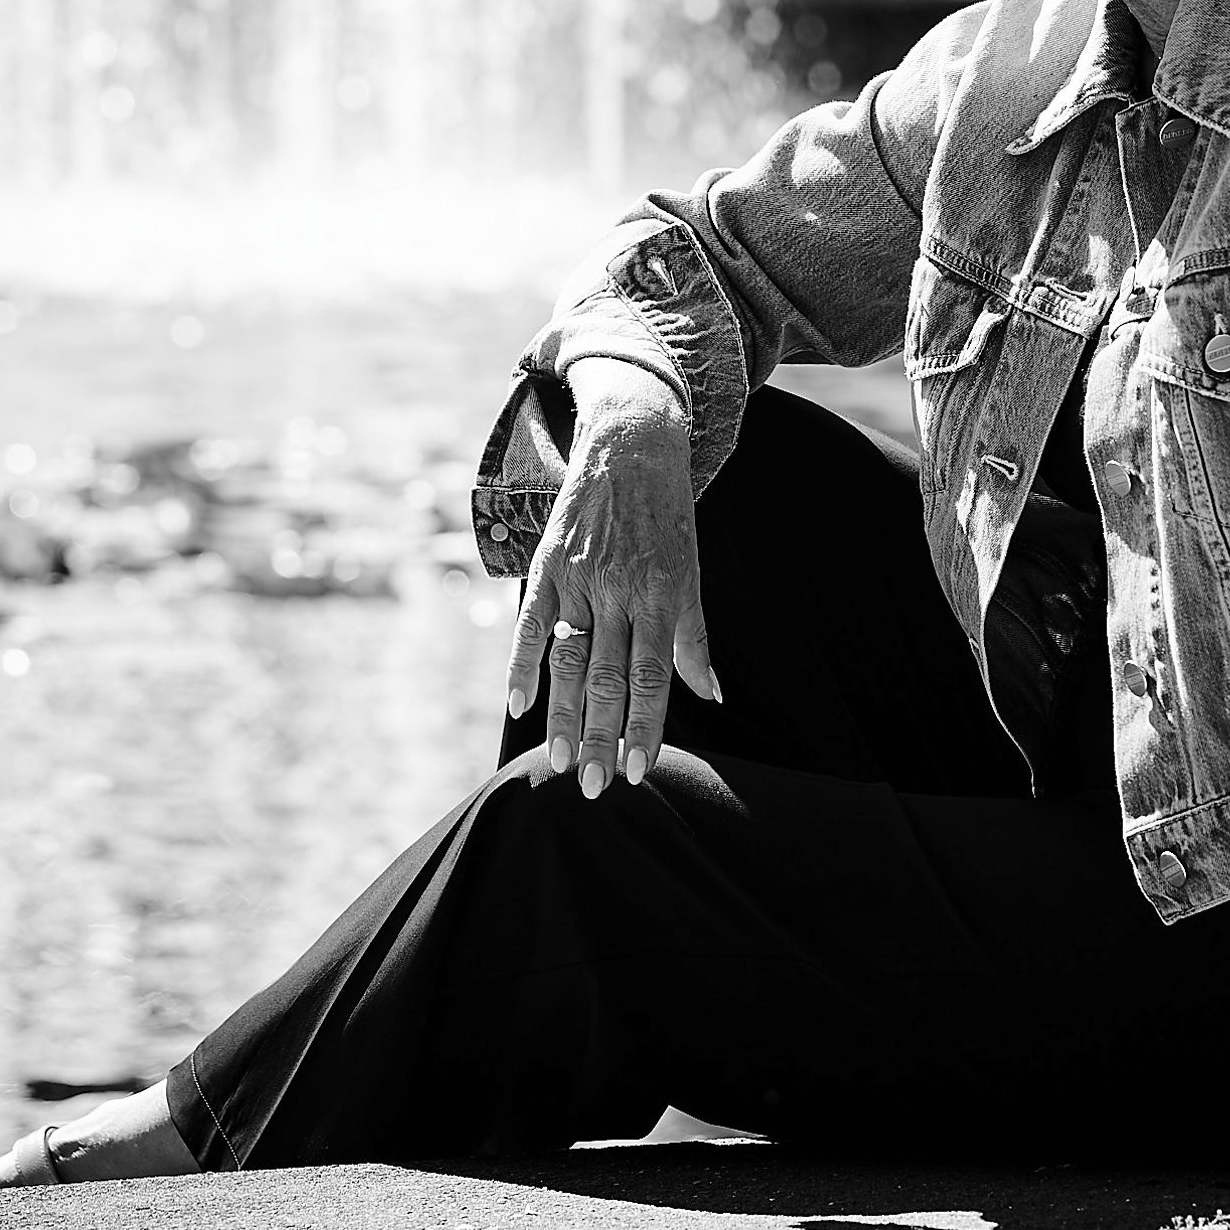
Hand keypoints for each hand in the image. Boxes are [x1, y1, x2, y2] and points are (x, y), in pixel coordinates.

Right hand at [504, 359, 718, 797]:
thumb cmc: (669, 514)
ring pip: (568, 659)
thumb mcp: (692, 569)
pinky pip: (530, 622)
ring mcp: (580, 578)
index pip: (652, 674)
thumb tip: (710, 693)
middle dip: (599, 736)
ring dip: (561, 716)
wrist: (633, 442)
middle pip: (606, 677)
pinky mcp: (549, 564)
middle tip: (591, 788)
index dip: (644, 724)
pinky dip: (522, 664)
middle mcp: (620, 591)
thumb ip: (695, 634)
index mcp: (662, 595)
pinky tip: (519, 706)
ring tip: (557, 762)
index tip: (636, 771)